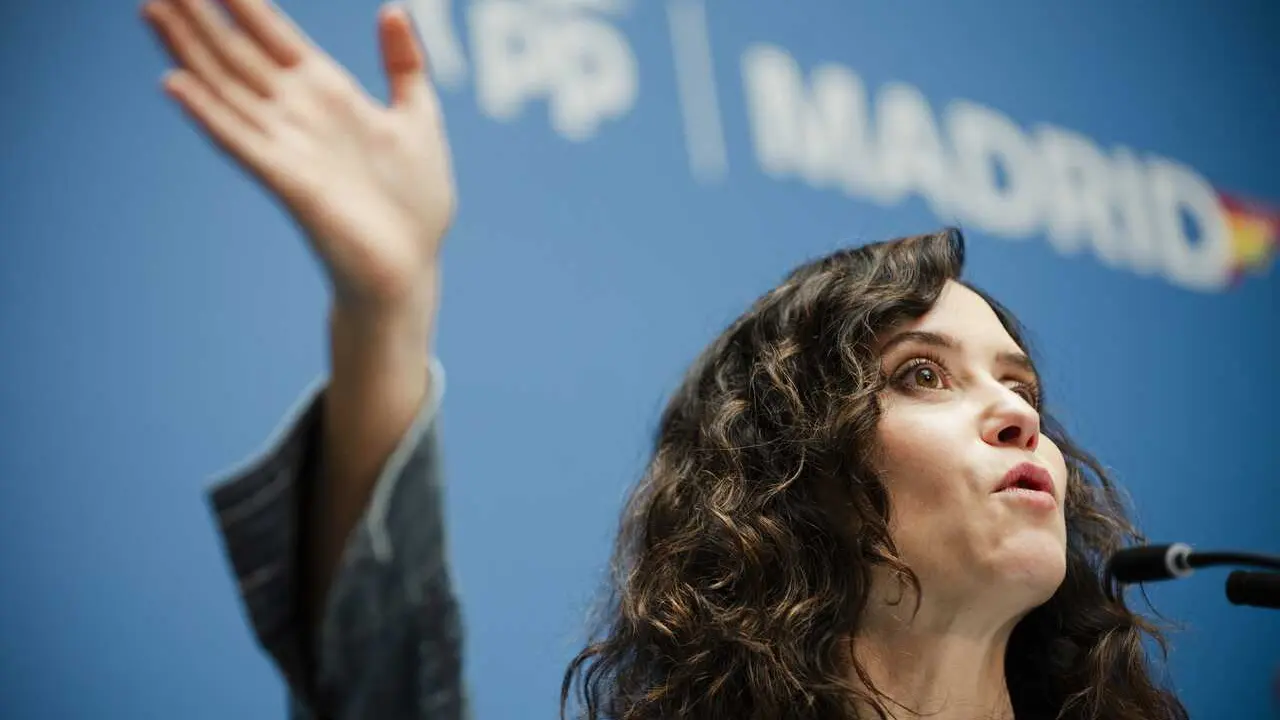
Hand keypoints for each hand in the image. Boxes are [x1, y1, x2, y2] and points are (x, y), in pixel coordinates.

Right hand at [144, 0, 454, 314]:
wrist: (410, 266)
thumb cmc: (415, 201)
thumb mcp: (418, 117)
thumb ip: (403, 64)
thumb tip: (391, 9)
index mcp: (327, 94)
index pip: (273, 36)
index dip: (243, 2)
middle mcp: (297, 114)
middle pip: (237, 54)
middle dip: (199, 16)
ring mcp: (288, 146)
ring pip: (226, 88)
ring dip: (188, 51)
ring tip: (153, 10)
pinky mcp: (288, 182)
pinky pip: (241, 142)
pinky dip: (209, 114)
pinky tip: (175, 84)